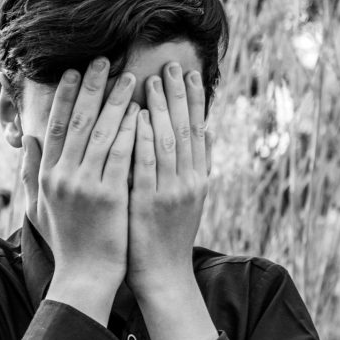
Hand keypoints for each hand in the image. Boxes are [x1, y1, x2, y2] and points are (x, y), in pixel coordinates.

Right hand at [21, 57, 138, 320]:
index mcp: (49, 176)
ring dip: (116, 102)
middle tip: (103, 60)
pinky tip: (141, 111)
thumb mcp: (41, 207)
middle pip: (76, 121)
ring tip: (130, 78)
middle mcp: (63, 176)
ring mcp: (86, 186)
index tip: (74, 71)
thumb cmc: (69, 242)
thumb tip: (28, 140)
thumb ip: (34, 172)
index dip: (64, 95)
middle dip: (91, 87)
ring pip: (101, 133)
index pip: (55, 125)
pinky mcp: (109, 196)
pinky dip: (130, 131)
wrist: (85, 276)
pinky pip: (121, 155)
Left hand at [127, 63, 211, 299]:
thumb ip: (193, 167)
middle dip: (178, 95)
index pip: (197, 131)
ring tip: (152, 79)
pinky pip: (146, 163)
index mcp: (198, 179)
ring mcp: (171, 191)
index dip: (193, 101)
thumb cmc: (167, 237)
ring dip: (160, 108)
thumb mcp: (189, 200)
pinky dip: (142, 137)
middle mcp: (189, 181)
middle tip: (170, 64)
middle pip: (185, 129)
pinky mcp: (150, 203)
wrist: (163, 275)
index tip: (188, 73)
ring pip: (167, 141)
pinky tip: (135, 116)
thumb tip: (204, 134)